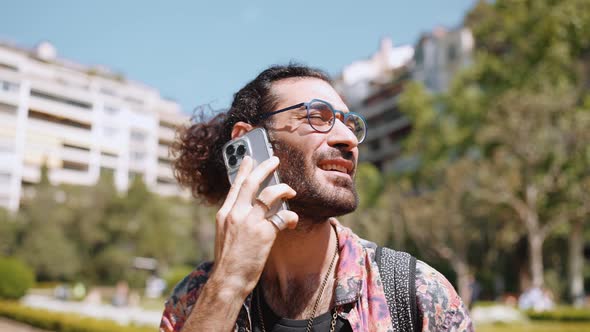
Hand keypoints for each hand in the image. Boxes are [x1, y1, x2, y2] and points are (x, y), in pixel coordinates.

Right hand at [212, 155, 297, 295]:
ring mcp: (250, 222)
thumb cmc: (229, 260)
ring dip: (283, 188)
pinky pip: (283, 216)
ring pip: (270, 194)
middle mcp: (236, 213)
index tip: (249, 158)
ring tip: (290, 189)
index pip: (236, 186)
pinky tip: (292, 220)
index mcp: (225, 214)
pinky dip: (290, 216)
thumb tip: (251, 208)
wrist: (228, 280)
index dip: (243, 170)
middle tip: (274, 160)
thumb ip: (236, 219)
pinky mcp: (264, 233)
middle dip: (265, 168)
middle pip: (252, 183)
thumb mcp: (225, 234)